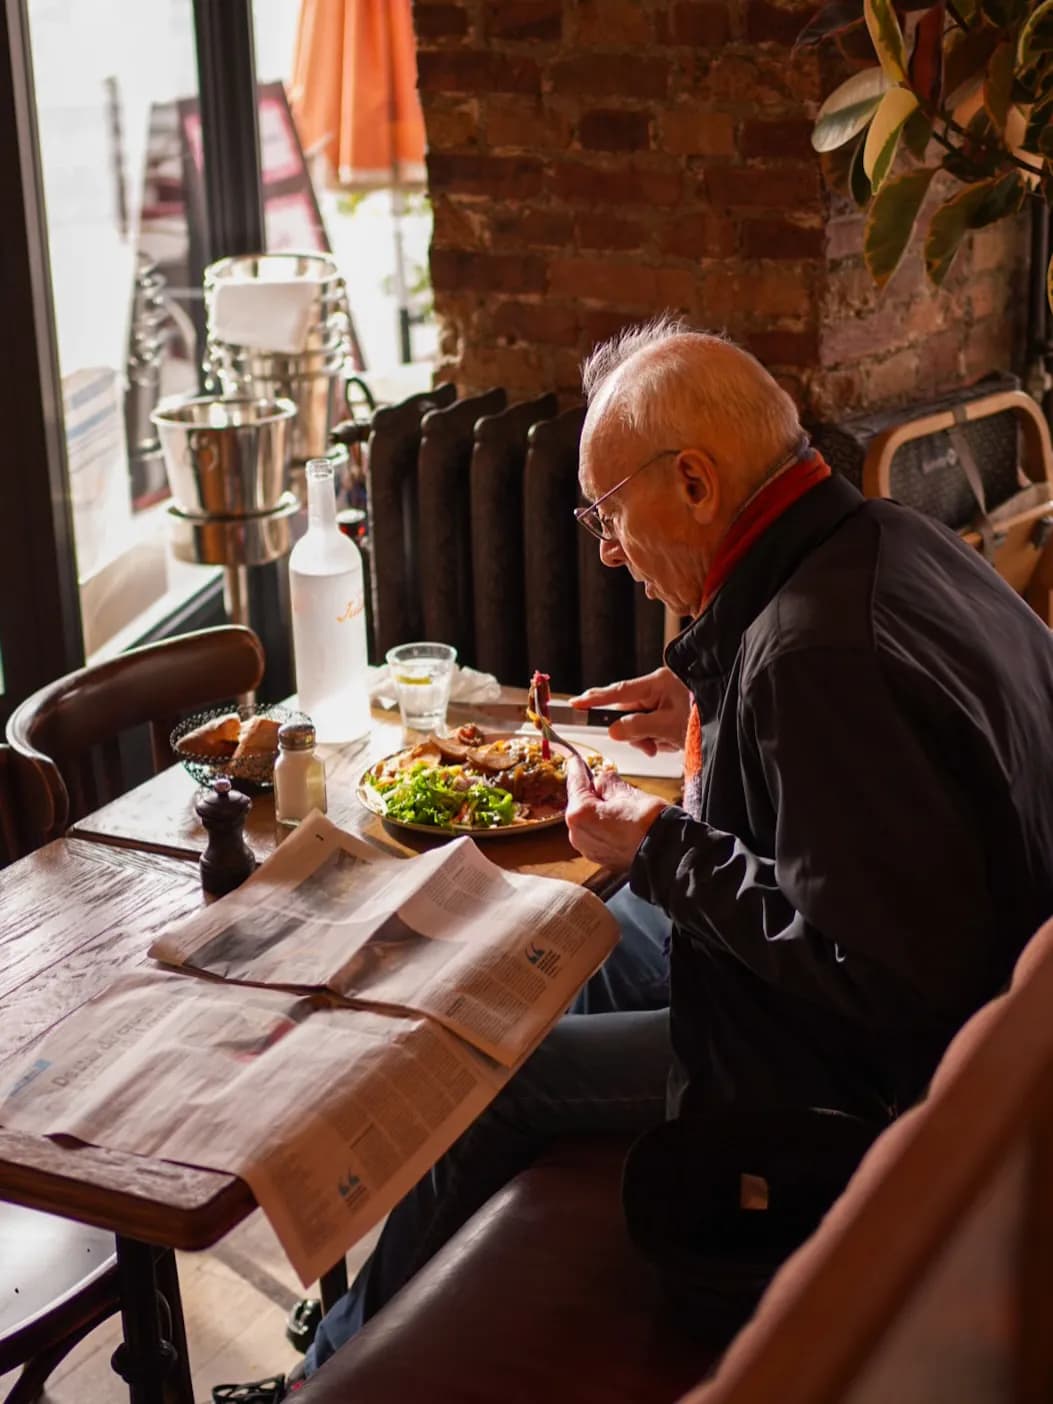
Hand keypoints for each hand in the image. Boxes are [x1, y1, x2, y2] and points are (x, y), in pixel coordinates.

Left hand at [564, 760, 666, 869]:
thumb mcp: (627, 792)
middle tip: (608, 782)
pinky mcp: (598, 856)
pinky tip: (619, 819)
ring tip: (620, 803)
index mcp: (580, 814)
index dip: (577, 768)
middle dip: (591, 792)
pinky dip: (603, 825)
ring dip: (598, 809)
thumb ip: (607, 782)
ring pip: (588, 819)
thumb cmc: (649, 823)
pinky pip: (595, 834)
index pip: (575, 783)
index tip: (574, 760)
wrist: (667, 852)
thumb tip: (601, 779)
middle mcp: (577, 834)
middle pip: (580, 803)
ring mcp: (587, 848)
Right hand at [569, 666, 690, 756]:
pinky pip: (649, 725)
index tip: (574, 704)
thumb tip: (612, 731)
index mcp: (657, 683)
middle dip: (633, 732)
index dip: (595, 699)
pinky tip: (668, 743)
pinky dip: (654, 738)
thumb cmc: (702, 721)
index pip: (619, 692)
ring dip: (645, 738)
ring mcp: (663, 698)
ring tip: (664, 745)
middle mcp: (657, 687)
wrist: (728, 726)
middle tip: (649, 746)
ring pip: (637, 721)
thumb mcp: (667, 728)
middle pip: (626, 710)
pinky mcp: (667, 709)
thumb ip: (636, 728)